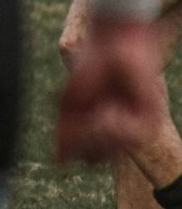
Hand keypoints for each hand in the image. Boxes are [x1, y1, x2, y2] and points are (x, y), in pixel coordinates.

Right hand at [57, 16, 166, 163]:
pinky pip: (127, 138)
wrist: (114, 47)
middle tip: (84, 113)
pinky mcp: (150, 122)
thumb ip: (64, 134)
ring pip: (110, 151)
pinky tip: (111, 107)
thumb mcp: (68, 104)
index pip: (84, 156)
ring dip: (96, 129)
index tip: (68, 120)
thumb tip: (58, 161)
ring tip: (99, 107)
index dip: (72, 142)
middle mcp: (119, 134)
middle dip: (83, 136)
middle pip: (94, 158)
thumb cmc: (90, 70)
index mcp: (100, 131)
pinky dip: (113, 123)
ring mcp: (135, 129)